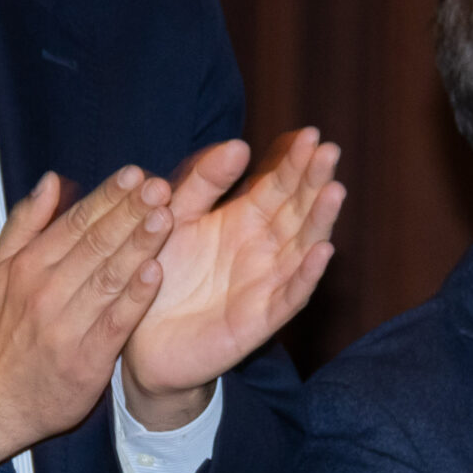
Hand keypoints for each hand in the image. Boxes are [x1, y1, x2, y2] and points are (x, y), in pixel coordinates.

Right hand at [0, 167, 173, 462]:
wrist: (0, 400)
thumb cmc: (7, 331)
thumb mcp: (0, 271)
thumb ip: (25, 223)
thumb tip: (51, 179)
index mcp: (28, 265)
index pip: (74, 223)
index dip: (108, 197)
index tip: (137, 174)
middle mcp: (45, 291)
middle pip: (94, 244)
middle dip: (129, 212)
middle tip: (160, 187)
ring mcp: (65, 325)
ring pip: (107, 277)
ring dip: (138, 246)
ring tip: (165, 217)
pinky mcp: (85, 359)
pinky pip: (115, 322)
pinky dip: (135, 297)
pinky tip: (156, 273)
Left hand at [119, 128, 343, 428]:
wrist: (138, 339)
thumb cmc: (158, 273)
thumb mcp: (174, 216)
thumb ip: (202, 183)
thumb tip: (238, 144)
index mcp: (243, 220)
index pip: (278, 185)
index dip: (295, 161)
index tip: (311, 134)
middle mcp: (263, 249)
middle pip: (297, 210)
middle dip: (314, 181)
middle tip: (329, 151)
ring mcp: (266, 284)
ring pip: (302, 248)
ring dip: (320, 221)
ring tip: (334, 191)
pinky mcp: (259, 320)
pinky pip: (289, 296)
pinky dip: (306, 275)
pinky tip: (322, 251)